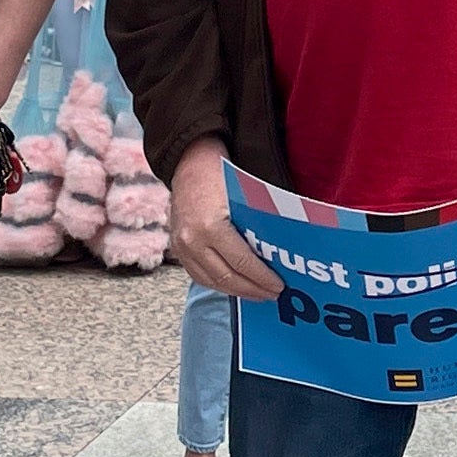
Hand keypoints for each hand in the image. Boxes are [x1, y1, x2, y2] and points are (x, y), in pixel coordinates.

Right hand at [168, 138, 284, 298]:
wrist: (190, 161)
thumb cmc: (221, 174)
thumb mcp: (244, 197)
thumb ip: (256, 225)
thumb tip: (279, 253)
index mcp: (211, 227)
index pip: (241, 262)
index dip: (261, 278)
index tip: (278, 286)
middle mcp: (192, 241)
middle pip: (226, 277)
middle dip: (252, 290)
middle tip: (271, 295)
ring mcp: (181, 246)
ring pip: (211, 280)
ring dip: (236, 291)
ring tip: (256, 294)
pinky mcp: (177, 248)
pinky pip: (199, 275)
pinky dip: (218, 282)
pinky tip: (234, 284)